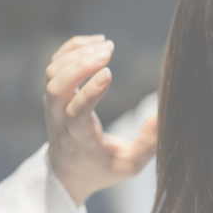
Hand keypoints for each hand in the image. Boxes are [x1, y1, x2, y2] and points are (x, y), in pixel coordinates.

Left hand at [43, 35, 157, 205]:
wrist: (68, 170)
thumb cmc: (102, 168)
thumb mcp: (130, 166)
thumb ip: (148, 145)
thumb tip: (160, 117)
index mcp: (78, 137)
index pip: (76, 111)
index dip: (90, 90)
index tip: (109, 72)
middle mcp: (59, 118)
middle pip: (57, 86)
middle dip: (81, 65)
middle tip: (109, 51)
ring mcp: (52, 103)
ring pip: (53, 72)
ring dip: (78, 54)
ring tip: (107, 46)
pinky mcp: (53, 92)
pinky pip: (55, 63)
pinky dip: (72, 48)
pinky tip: (96, 42)